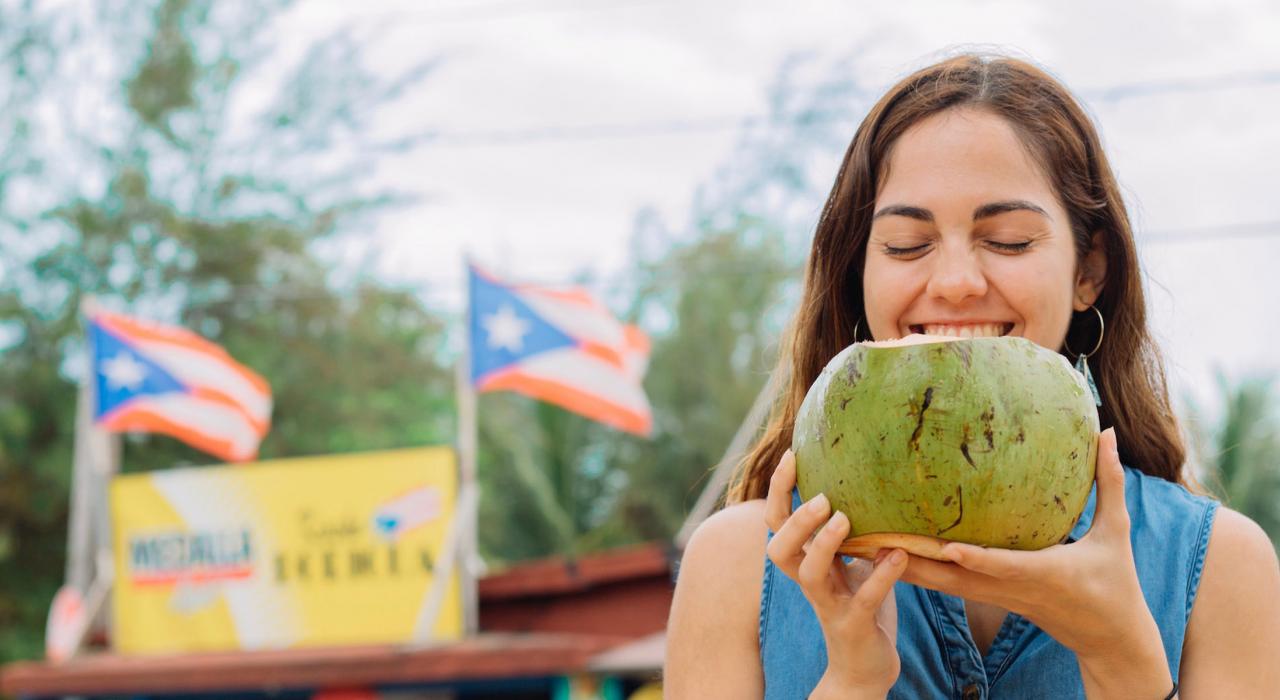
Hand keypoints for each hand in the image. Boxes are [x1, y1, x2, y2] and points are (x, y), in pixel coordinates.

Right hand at [764, 448, 907, 697]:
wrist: (863, 670)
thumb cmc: (860, 607)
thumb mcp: (854, 565)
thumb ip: (856, 533)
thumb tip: (872, 482)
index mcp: (806, 562)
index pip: (777, 523)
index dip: (778, 491)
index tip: (793, 456)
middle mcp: (810, 582)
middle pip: (779, 549)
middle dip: (795, 521)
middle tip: (822, 498)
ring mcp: (829, 605)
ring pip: (809, 574)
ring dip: (823, 544)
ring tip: (845, 518)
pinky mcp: (855, 626)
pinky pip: (865, 598)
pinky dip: (882, 575)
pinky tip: (900, 555)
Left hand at [900, 428, 1172, 696]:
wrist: (1107, 639)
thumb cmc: (1115, 582)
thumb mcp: (1116, 533)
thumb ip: (1110, 483)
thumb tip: (1106, 432)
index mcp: (1043, 573)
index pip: (1004, 566)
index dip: (975, 559)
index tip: (947, 546)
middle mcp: (1010, 588)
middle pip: (953, 579)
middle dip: (913, 562)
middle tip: (873, 539)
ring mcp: (996, 596)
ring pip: (941, 585)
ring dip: (903, 567)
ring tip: (863, 544)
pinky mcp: (988, 597)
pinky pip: (946, 584)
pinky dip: (918, 572)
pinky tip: (888, 554)